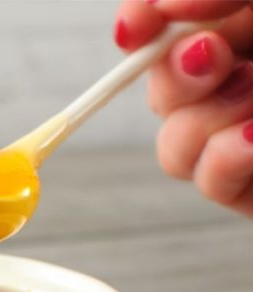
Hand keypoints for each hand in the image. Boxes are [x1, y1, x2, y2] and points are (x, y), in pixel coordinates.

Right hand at [115, 0, 252, 214]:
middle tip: (210, 59)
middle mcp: (240, 78)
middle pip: (158, 80)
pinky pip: (206, 179)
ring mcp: (239, 134)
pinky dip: (223, 160)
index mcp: (244, 26)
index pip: (167, 18)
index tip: (137, 25)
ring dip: (204, 121)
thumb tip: (163, 6)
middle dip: (172, 75)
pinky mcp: (250, 186)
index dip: (141, 19)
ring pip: (174, 136)